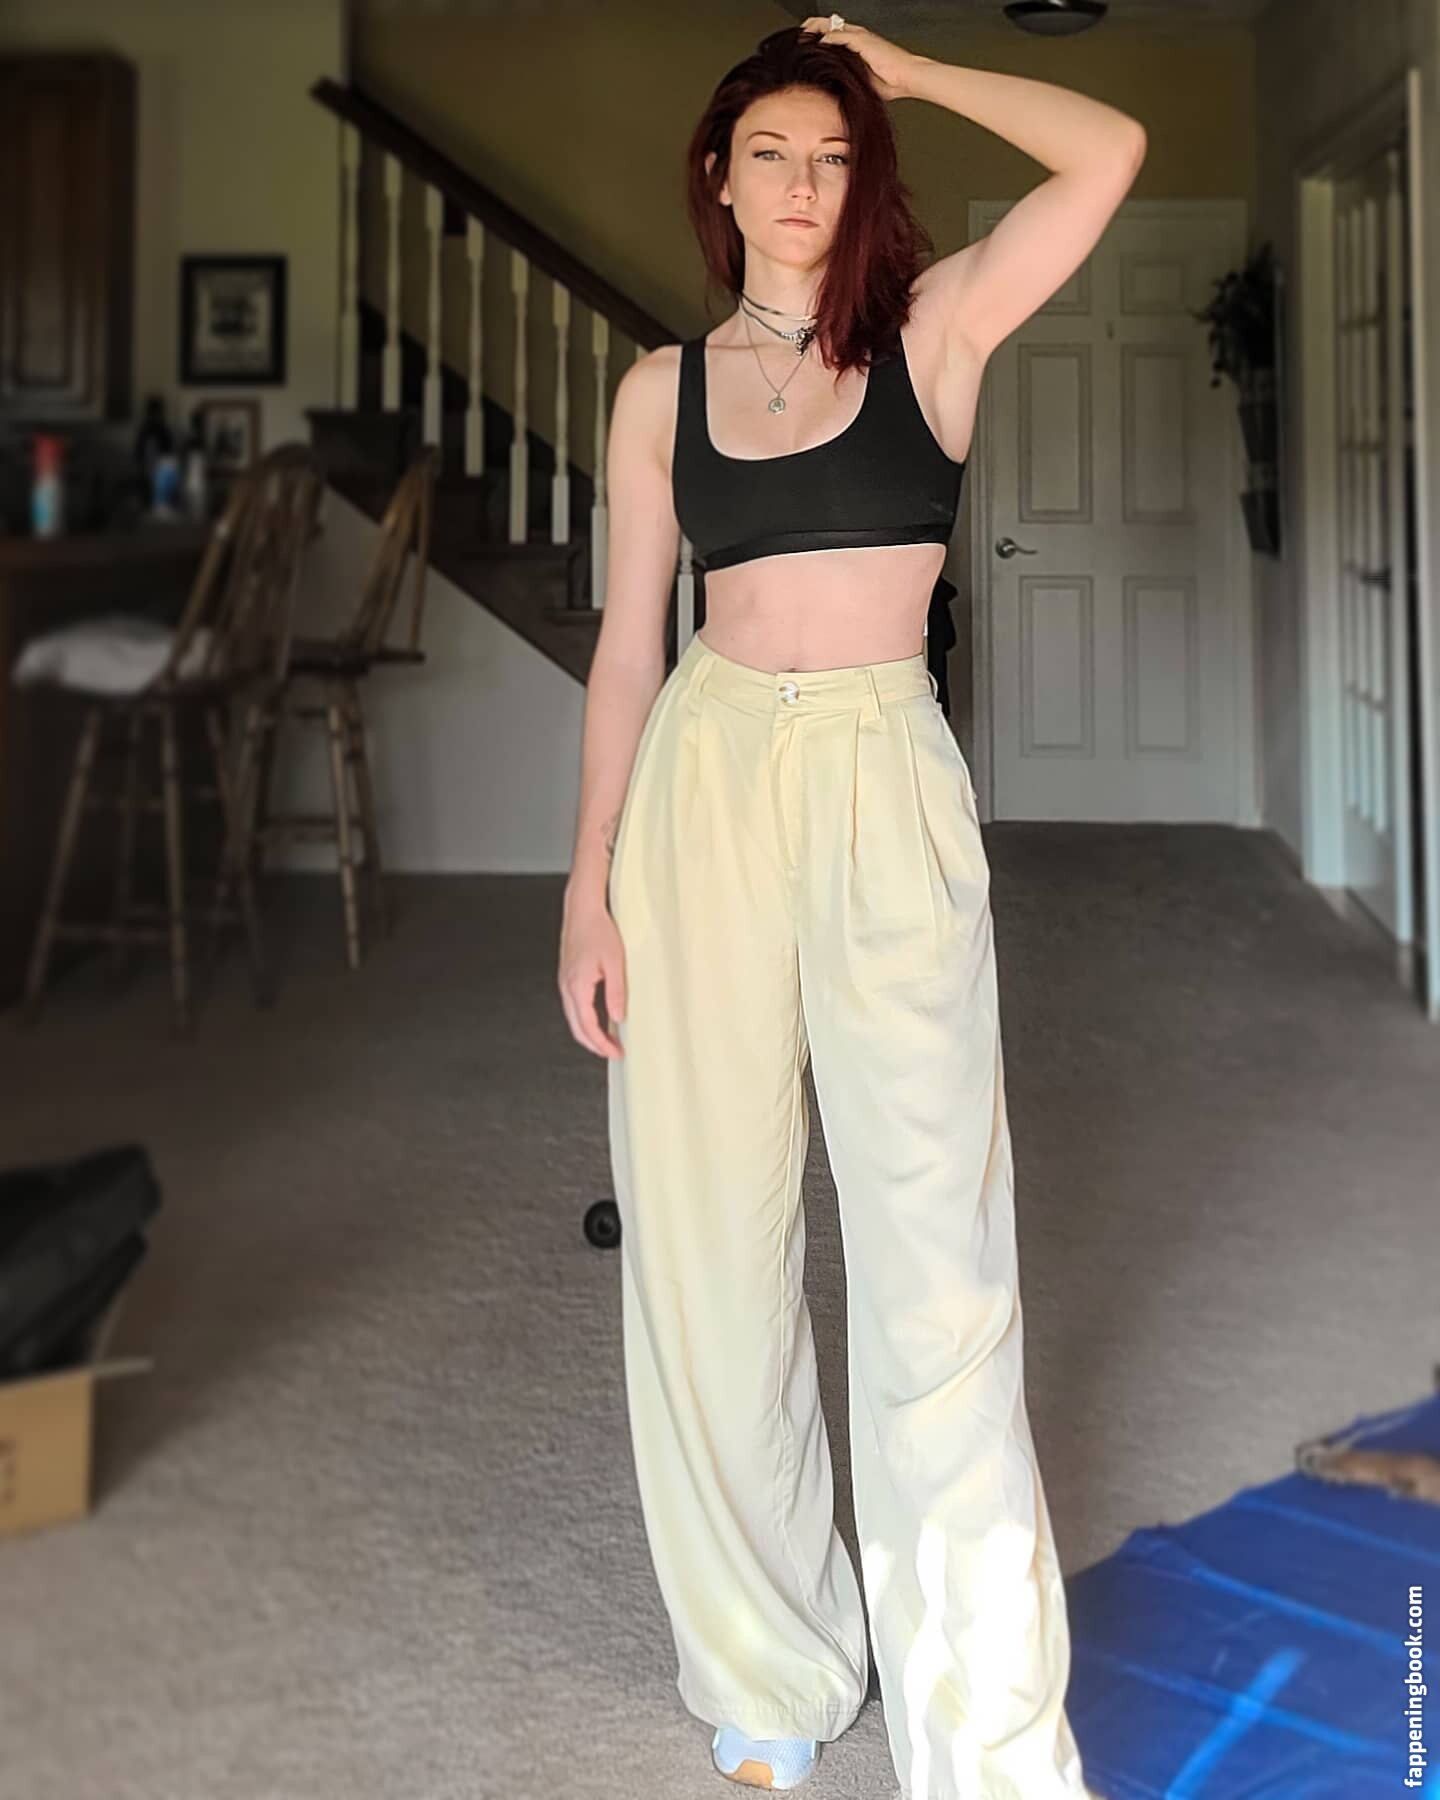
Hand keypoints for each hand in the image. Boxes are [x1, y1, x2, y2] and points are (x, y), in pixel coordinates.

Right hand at [558, 896, 626, 1059]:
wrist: (582, 910)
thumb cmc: (598, 930)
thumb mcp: (615, 963)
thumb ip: (616, 992)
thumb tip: (618, 1018)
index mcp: (577, 986)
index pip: (588, 1026)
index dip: (602, 1043)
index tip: (616, 1052)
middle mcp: (566, 987)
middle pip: (577, 1028)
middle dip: (594, 1045)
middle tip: (613, 1052)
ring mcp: (564, 983)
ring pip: (573, 1019)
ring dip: (589, 1033)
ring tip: (607, 1040)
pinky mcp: (567, 977)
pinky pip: (573, 1007)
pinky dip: (584, 1020)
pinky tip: (597, 1019)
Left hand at [798, 15, 925, 102]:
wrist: (907, 77)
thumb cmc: (890, 82)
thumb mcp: (861, 81)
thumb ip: (847, 79)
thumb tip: (831, 90)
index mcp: (856, 45)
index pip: (832, 35)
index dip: (816, 37)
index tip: (804, 46)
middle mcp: (857, 37)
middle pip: (828, 25)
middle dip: (811, 29)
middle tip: (798, 38)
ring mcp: (859, 37)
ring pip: (831, 26)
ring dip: (815, 30)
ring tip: (802, 37)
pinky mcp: (862, 40)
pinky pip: (839, 36)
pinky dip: (827, 39)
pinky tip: (817, 44)